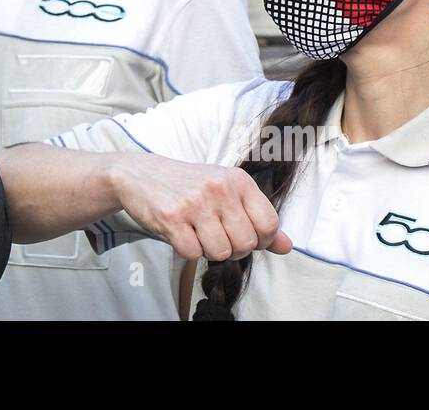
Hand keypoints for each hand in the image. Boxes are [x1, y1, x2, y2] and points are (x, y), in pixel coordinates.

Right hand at [109, 153, 291, 261]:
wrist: (141, 174)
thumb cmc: (189, 185)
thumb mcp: (227, 193)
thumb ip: (258, 219)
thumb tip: (287, 246)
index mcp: (238, 180)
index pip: (269, 224)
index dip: (259, 239)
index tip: (243, 233)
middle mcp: (218, 188)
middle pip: (245, 243)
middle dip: (233, 248)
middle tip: (216, 234)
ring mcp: (194, 202)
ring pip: (220, 251)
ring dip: (209, 250)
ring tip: (198, 232)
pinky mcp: (171, 217)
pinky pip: (193, 253)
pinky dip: (187, 250)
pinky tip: (181, 232)